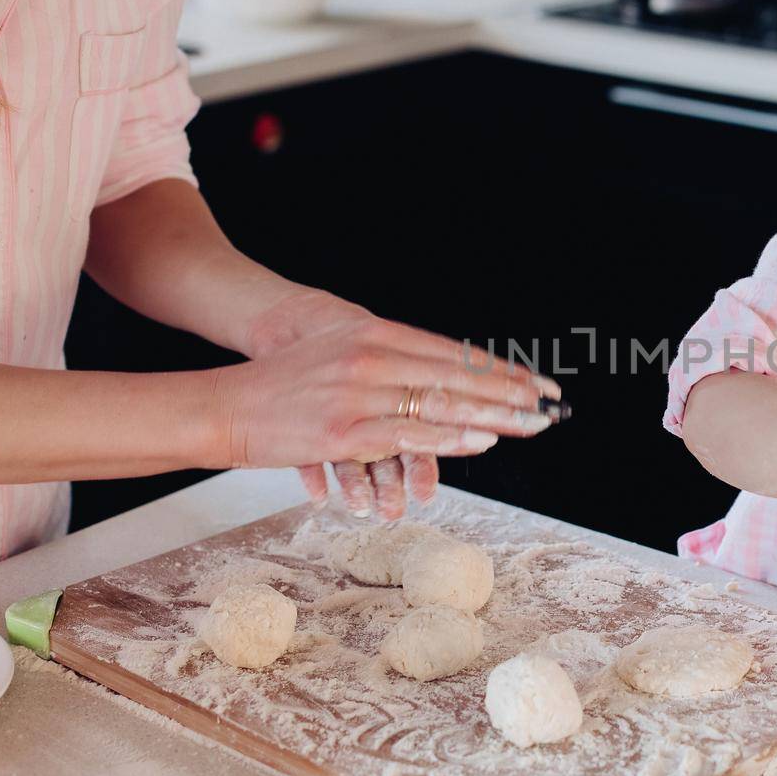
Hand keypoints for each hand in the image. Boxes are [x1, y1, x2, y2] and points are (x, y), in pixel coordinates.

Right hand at [223, 289, 559, 519]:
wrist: (226, 406)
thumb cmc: (285, 388)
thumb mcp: (341, 359)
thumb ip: (389, 364)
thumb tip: (437, 379)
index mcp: (375, 336)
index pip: (452, 353)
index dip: (497, 370)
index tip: (535, 382)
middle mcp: (373, 357)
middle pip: (456, 375)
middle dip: (509, 393)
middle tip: (550, 406)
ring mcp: (360, 393)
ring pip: (441, 403)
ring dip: (493, 415)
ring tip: (532, 423)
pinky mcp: (346, 430)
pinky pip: (410, 434)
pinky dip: (451, 437)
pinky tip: (482, 439)